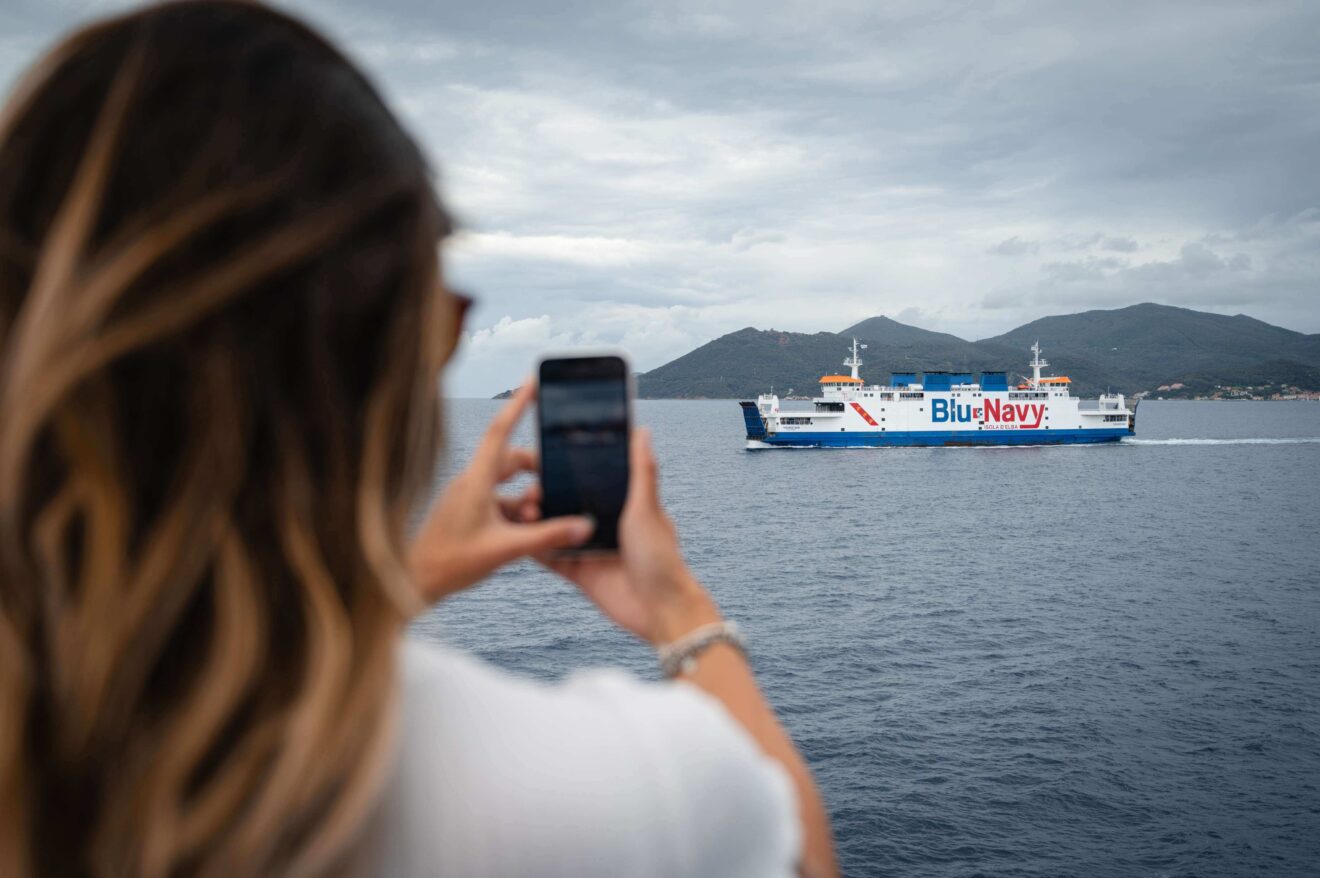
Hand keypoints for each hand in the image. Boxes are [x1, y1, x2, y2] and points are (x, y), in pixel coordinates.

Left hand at [408, 384, 593, 603]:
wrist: (413, 582)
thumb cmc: (451, 563)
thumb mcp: (506, 549)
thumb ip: (548, 537)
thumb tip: (583, 525)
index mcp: (476, 480)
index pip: (500, 431)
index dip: (518, 404)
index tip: (533, 382)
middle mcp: (470, 482)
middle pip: (511, 459)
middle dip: (536, 469)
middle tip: (556, 484)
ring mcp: (467, 497)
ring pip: (506, 483)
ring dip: (527, 496)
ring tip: (540, 517)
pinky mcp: (466, 512)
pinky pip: (498, 501)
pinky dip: (516, 510)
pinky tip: (527, 531)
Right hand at [540, 428, 721, 644]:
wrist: (660, 611)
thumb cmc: (662, 558)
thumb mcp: (647, 509)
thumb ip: (641, 472)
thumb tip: (642, 431)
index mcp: (623, 506)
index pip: (591, 481)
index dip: (569, 470)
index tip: (546, 458)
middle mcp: (605, 525)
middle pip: (568, 504)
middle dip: (547, 495)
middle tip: (529, 489)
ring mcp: (590, 549)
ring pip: (555, 529)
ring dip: (536, 520)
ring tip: (520, 510)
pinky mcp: (579, 574)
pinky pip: (551, 558)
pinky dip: (534, 548)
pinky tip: (517, 537)